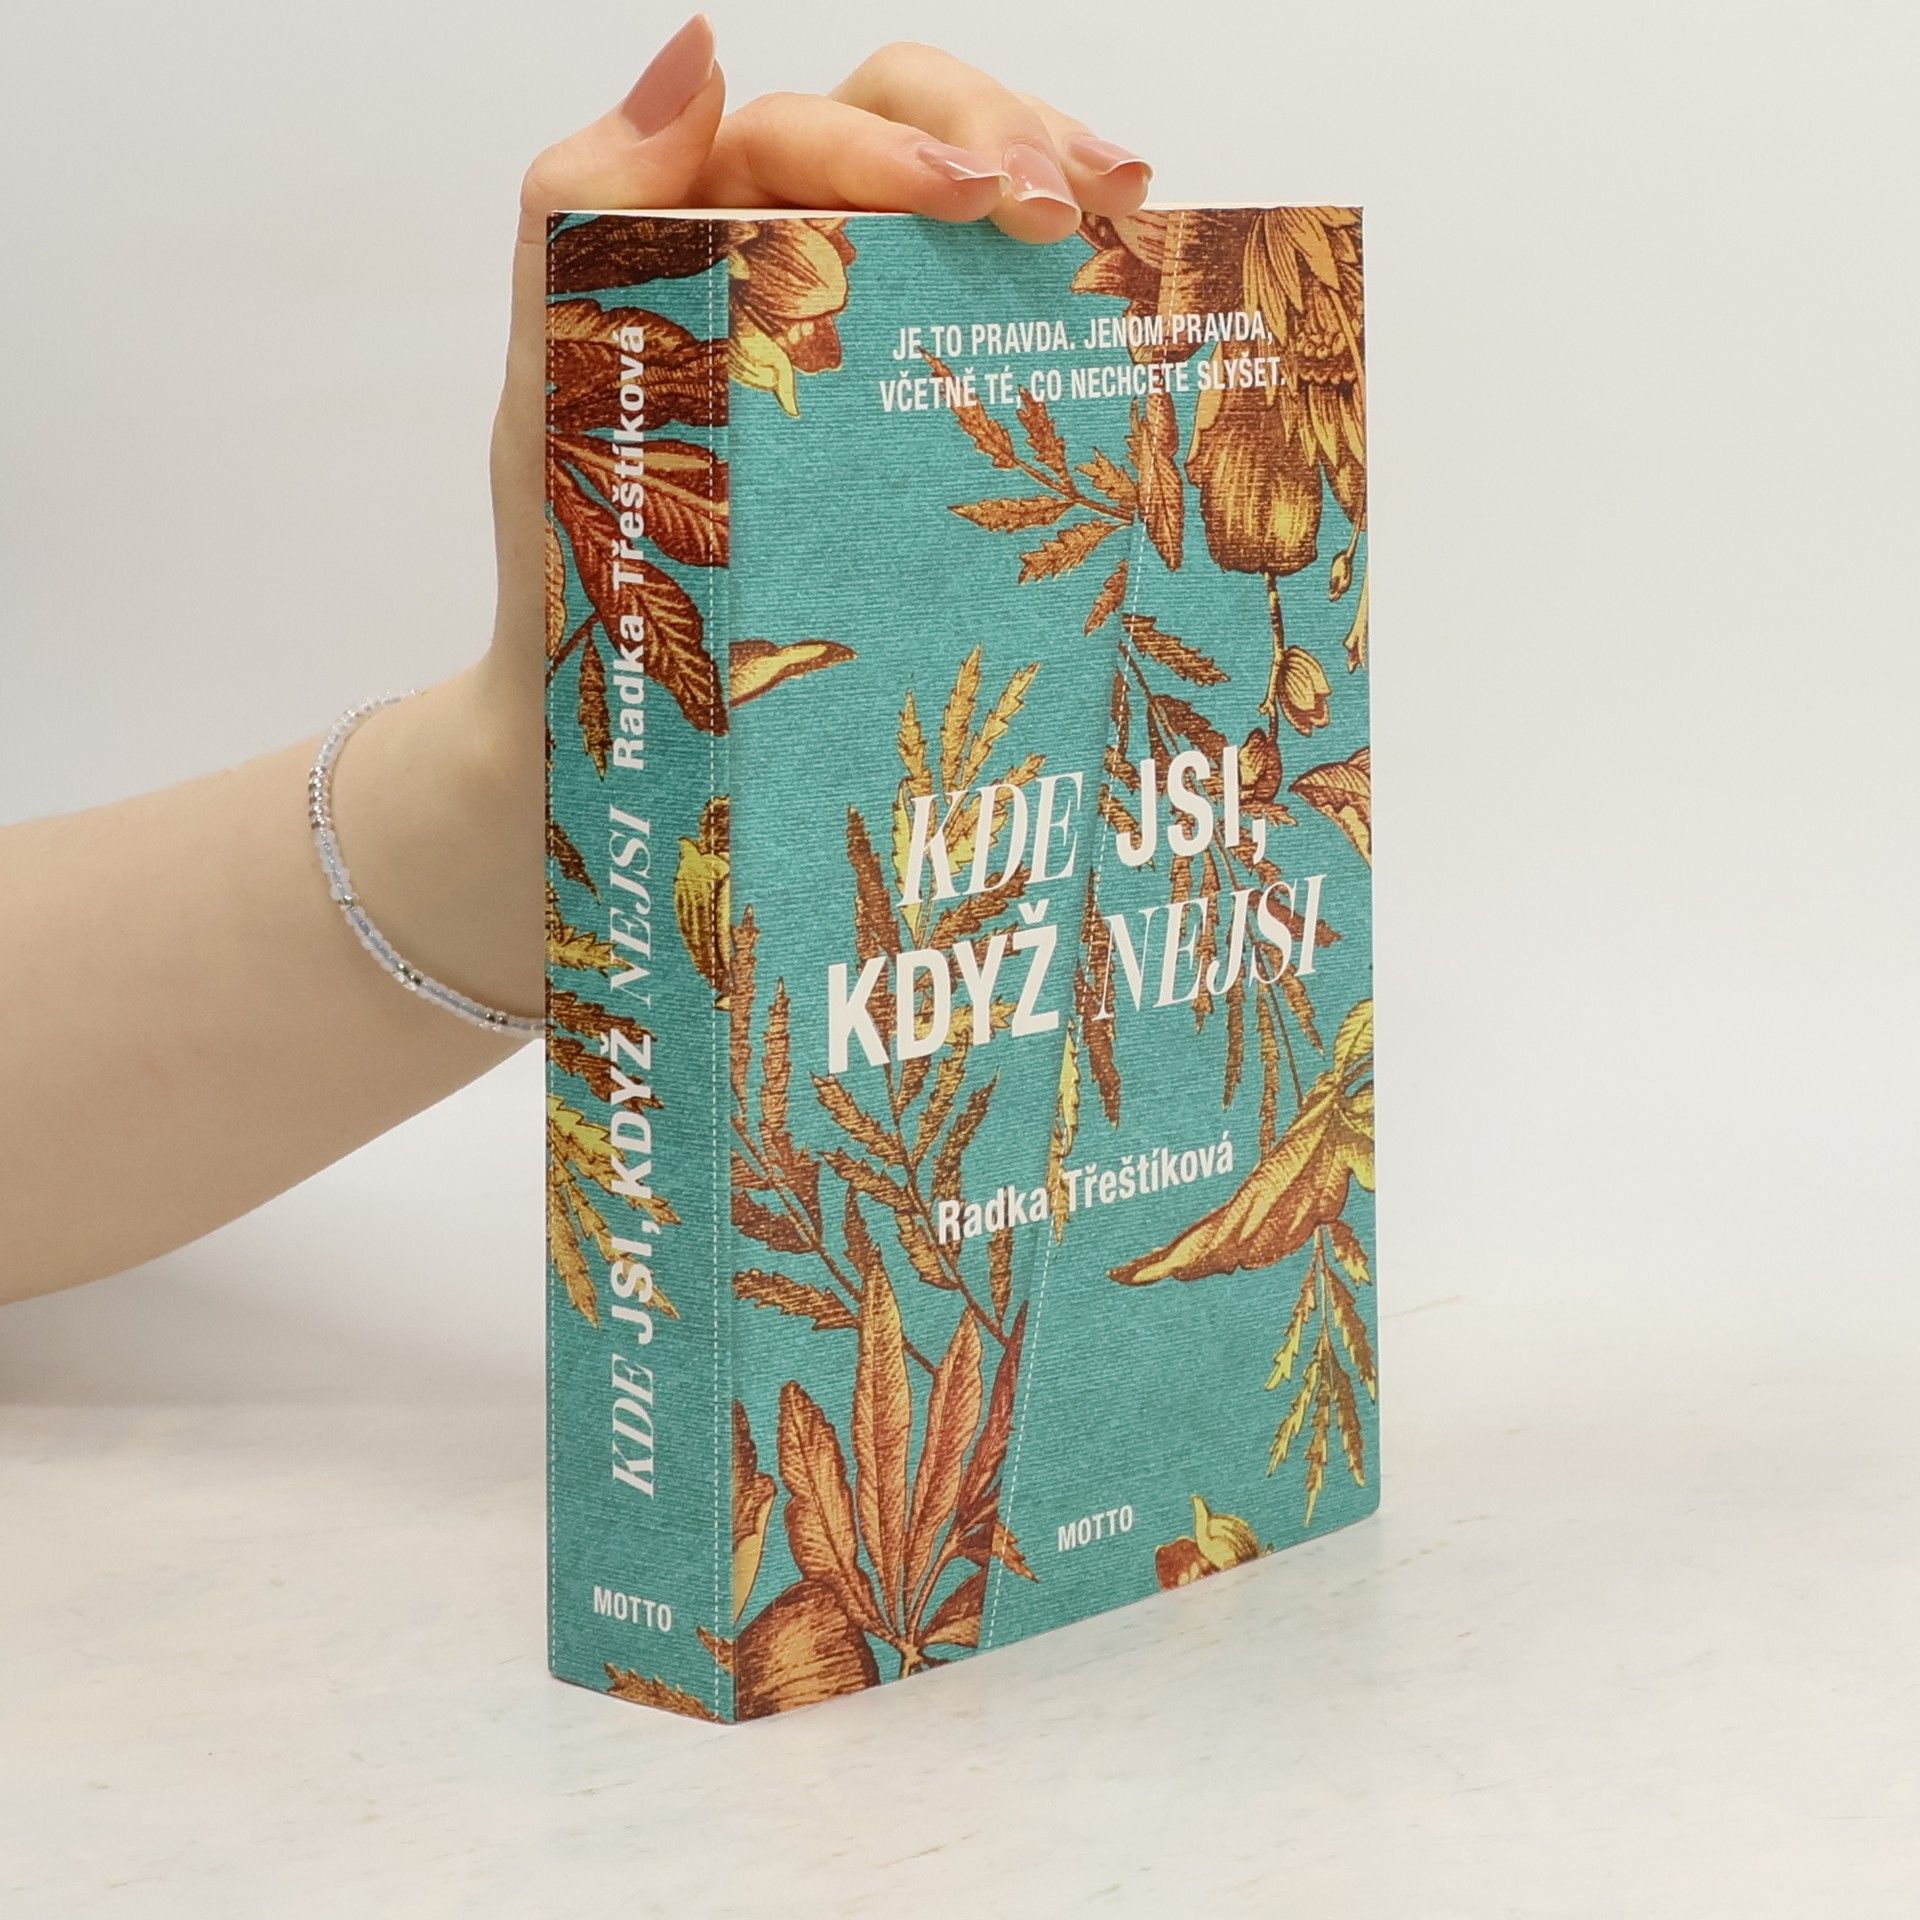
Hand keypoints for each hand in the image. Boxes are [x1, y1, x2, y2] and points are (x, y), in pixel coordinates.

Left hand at [476, 16, 1153, 770]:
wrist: (623, 708)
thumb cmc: (574, 555)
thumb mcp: (555, 382)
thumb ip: (580, 211)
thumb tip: (699, 46)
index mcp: (704, 225)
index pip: (814, 130)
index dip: (904, 140)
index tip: (979, 198)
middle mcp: (792, 251)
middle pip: (911, 127)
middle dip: (1000, 141)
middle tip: (1069, 212)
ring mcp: (866, 325)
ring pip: (967, 193)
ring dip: (1052, 174)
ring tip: (1121, 207)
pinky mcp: (918, 404)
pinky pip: (993, 308)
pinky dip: (1061, 277)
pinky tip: (1121, 268)